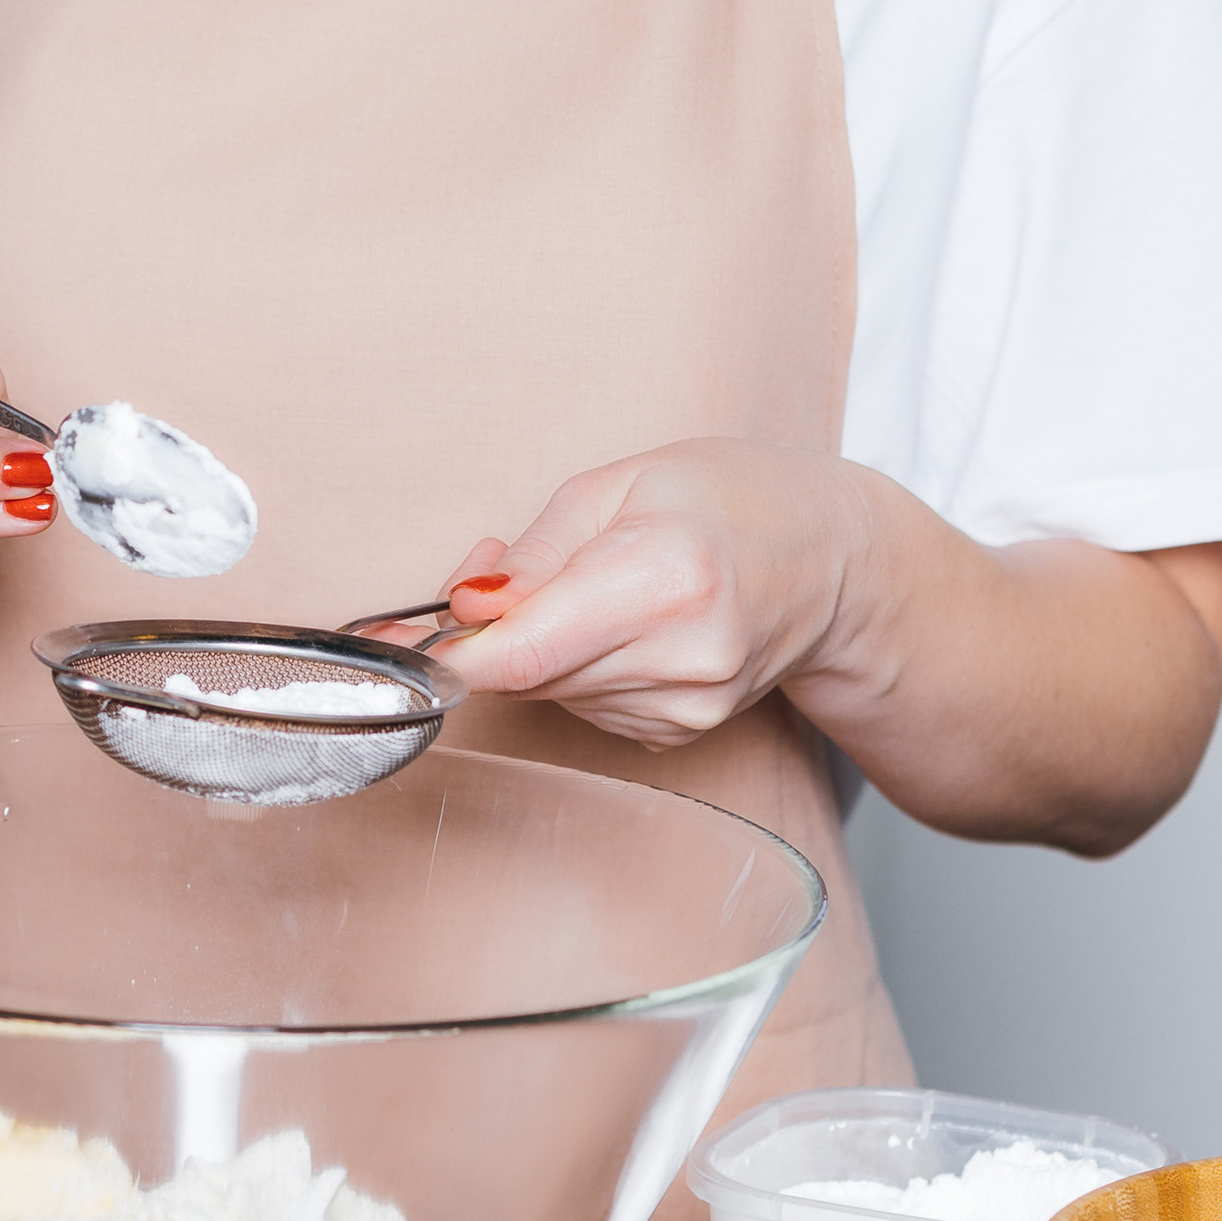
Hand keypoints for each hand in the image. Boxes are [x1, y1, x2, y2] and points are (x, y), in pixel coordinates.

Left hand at [428, 440, 856, 752]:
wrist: (829, 561)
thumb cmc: (727, 501)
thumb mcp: (618, 487)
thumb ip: (533, 554)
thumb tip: (461, 608)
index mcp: (666, 577)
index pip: (523, 652)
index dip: (445, 654)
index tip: (392, 640)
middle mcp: (682, 656)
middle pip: (526, 673)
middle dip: (488, 628)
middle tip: (499, 569)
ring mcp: (686, 707)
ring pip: (548, 692)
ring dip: (535, 646)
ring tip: (588, 585)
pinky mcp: (681, 733)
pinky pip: (584, 704)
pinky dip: (575, 667)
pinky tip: (619, 626)